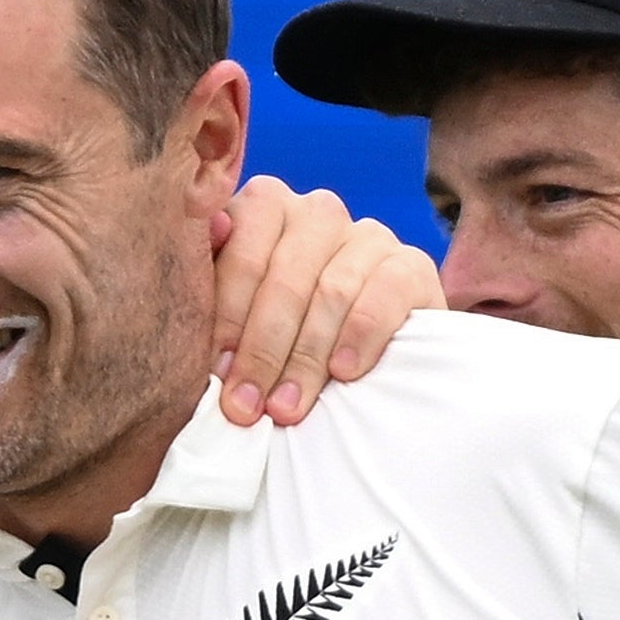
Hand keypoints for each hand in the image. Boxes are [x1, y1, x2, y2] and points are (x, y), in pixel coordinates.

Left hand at [210, 177, 442, 428]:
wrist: (353, 368)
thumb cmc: (274, 349)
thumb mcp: (233, 326)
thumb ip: (208, 293)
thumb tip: (210, 236)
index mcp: (263, 212)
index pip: (242, 251)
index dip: (228, 317)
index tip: (217, 373)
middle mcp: (315, 213)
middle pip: (285, 275)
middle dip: (262, 349)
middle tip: (246, 407)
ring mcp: (366, 236)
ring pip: (332, 289)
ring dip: (305, 357)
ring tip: (286, 408)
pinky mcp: (411, 265)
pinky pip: (385, 291)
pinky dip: (361, 335)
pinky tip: (343, 372)